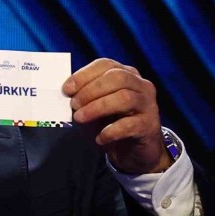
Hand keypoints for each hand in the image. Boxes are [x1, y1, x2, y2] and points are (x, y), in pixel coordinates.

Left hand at [62, 58, 172, 173]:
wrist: (136, 150)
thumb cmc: (113, 121)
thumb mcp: (98, 104)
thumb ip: (86, 96)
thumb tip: (66, 95)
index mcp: (126, 74)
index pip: (105, 65)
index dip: (84, 75)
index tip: (66, 89)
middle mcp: (141, 85)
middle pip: (117, 78)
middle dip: (91, 90)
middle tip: (74, 105)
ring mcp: (148, 105)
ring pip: (125, 98)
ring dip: (97, 108)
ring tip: (80, 118)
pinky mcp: (149, 126)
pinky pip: (129, 125)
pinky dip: (110, 131)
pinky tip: (99, 138)